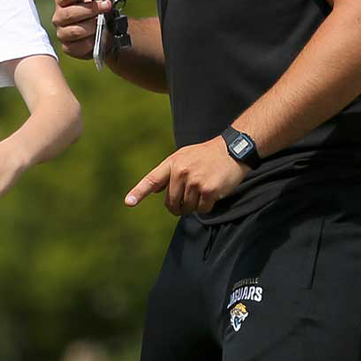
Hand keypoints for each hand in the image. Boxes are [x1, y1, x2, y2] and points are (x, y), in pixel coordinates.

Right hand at [51, 0, 113, 59]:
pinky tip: (98, 38)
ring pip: (75, 31)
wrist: (104, 34)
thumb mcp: (101, 0)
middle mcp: (59, 17)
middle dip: (90, 9)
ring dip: (92, 26)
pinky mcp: (68, 47)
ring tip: (103, 24)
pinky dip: (90, 42)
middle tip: (106, 6)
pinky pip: (77, 46)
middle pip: (70, 13)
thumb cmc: (98, 14)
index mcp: (63, 2)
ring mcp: (62, 33)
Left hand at [124, 136, 248, 215]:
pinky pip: (202, 209)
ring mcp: (195, 182)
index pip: (151, 180)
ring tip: (203, 190)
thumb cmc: (205, 156)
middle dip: (178, 205)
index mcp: (172, 164)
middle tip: (188, 197)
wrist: (232, 151)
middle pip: (171, 203)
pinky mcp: (209, 190)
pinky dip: (206, 206)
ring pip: (187, 208)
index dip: (138, 192)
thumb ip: (167, 173)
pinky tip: (212, 194)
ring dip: (194, 205)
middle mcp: (181, 172)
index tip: (128, 202)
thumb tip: (154, 190)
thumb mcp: (183, 157)